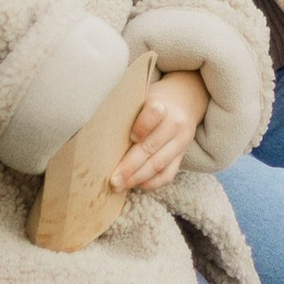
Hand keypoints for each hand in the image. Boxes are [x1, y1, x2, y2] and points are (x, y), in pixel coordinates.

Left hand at [111, 69, 210, 195]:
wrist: (185, 99)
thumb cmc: (153, 100)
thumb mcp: (141, 97)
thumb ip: (127, 112)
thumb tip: (98, 137)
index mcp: (162, 103)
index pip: (154, 113)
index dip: (142, 127)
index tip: (130, 137)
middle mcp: (175, 123)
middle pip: (152, 147)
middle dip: (130, 167)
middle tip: (113, 180)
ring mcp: (181, 141)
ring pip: (159, 164)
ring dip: (138, 178)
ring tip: (120, 186)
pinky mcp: (182, 155)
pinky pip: (168, 174)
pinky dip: (151, 183)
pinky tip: (136, 185)